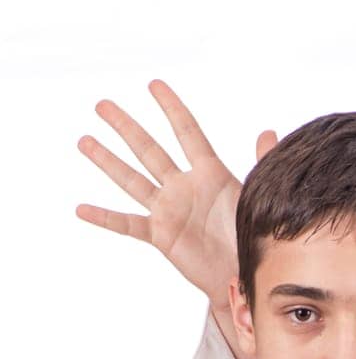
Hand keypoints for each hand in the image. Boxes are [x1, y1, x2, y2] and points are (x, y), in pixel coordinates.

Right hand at [75, 79, 275, 307]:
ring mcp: (169, 210)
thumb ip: (261, 163)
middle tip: (102, 105)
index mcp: (210, 173)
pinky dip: (105, 218)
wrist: (245, 274)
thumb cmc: (253, 236)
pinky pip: (128, 224)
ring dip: (108, 161)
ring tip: (84, 141)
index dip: (171, 108)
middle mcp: (184, 187)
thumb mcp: (258, 196)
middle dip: (126, 127)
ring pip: (133, 180)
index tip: (154, 84)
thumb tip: (270, 133)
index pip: (187, 133)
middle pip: (149, 150)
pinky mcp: (161, 236)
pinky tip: (82, 209)